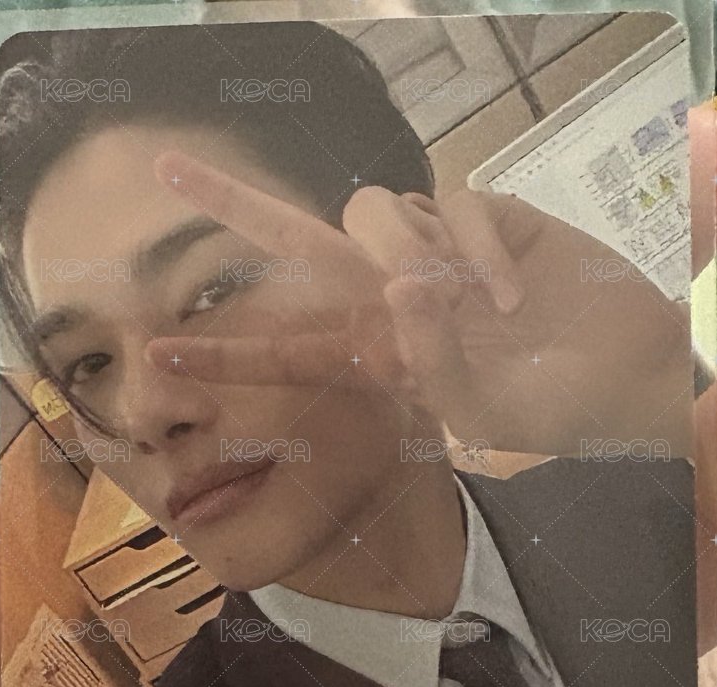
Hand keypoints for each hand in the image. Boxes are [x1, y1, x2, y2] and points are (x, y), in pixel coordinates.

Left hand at [147, 150, 691, 453]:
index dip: (227, 357)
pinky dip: (479, 250)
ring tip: (464, 304)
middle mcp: (393, 297)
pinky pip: (453, 204)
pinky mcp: (484, 218)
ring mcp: (436, 253)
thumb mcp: (484, 416)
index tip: (159, 358)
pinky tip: (513, 298)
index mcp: (379, 355)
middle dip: (234, 206)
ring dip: (406, 251)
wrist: (625, 380)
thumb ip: (435, 363)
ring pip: (375, 210)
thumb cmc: (552, 411)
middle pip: (298, 240)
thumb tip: (403, 282)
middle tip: (168, 170)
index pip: (289, 351)